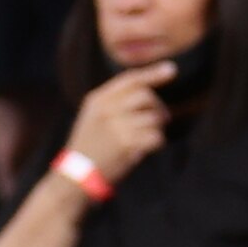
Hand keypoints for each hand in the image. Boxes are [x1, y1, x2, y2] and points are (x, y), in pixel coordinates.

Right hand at [61, 58, 174, 186]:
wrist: (75, 177)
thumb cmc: (89, 147)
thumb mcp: (92, 117)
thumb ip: (114, 102)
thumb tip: (148, 91)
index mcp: (97, 100)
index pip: (130, 79)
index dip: (152, 73)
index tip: (172, 70)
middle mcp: (107, 109)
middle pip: (146, 96)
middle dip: (158, 108)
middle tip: (161, 120)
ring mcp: (117, 126)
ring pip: (154, 118)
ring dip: (157, 128)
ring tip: (147, 139)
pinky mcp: (127, 144)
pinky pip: (156, 136)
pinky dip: (157, 143)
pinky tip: (148, 149)